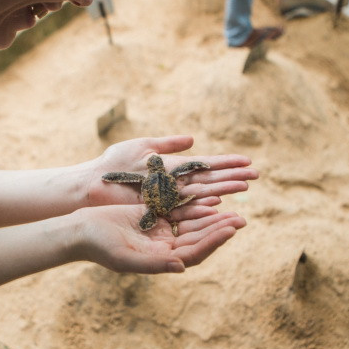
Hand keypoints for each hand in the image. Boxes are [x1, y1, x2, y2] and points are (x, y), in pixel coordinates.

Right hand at [74, 203, 246, 273]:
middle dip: (219, 229)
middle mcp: (164, 249)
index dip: (212, 241)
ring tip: (233, 210)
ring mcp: (160, 233)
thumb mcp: (125, 257)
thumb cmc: (99, 246)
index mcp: (160, 261)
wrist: (79, 230)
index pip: (194, 253)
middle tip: (241, 219)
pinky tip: (208, 198)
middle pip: (198, 239)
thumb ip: (154, 263)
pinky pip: (180, 212)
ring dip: (211, 218)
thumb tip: (181, 267)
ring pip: (192, 225)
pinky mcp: (154, 217)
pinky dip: (194, 206)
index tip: (230, 229)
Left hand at [87, 136, 257, 207]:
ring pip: (201, 194)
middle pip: (209, 181)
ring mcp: (167, 198)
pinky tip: (218, 201)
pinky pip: (183, 208)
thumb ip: (168, 144)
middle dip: (232, 178)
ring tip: (244, 187)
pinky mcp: (157, 209)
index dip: (226, 164)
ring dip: (223, 190)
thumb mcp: (143, 146)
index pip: (206, 165)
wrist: (92, 183)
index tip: (247, 162)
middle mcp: (175, 185)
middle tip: (255, 176)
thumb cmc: (113, 164)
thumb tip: (193, 140)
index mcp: (173, 169)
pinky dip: (200, 204)